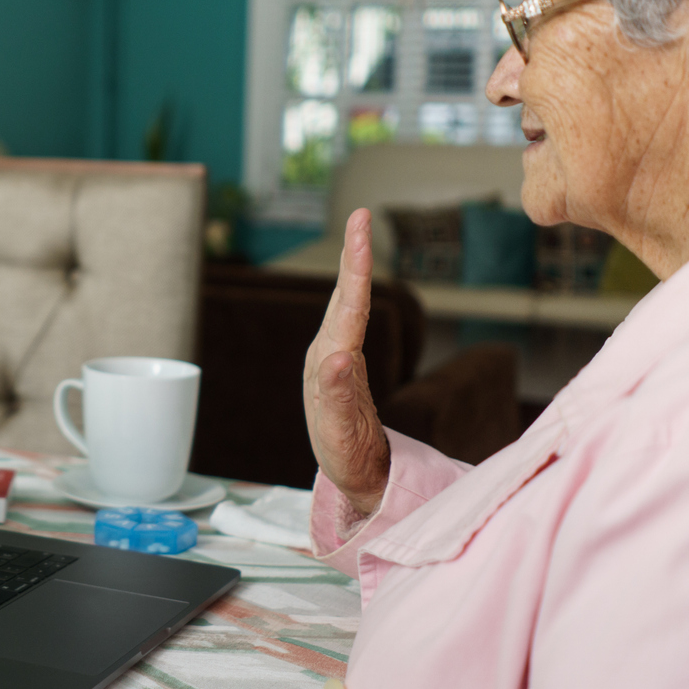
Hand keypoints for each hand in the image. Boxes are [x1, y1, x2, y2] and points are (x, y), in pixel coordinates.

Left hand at [303, 208, 391, 515]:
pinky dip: (355, 287)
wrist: (348, 473)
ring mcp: (334, 355)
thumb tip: (338, 358)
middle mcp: (327, 353)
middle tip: (361, 215)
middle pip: (343, 296)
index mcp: (328, 364)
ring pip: (345, 301)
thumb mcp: (338, 432)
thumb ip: (336, 396)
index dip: (356, 268)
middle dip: (352, 254)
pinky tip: (357, 272)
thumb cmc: (343, 455)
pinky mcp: (343, 359)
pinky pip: (351, 315)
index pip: (347, 308)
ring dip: (352, 265)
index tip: (360, 232)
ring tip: (359, 231)